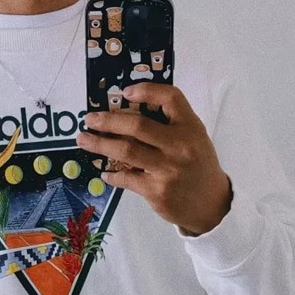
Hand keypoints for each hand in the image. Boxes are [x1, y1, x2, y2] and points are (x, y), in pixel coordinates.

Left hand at [77, 83, 232, 235]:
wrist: (211, 203)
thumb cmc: (197, 166)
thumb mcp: (194, 138)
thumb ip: (170, 124)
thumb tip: (128, 112)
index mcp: (190, 127)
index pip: (171, 98)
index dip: (147, 90)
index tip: (126, 91)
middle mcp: (179, 146)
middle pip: (138, 125)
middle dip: (108, 120)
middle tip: (89, 118)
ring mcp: (167, 170)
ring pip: (126, 151)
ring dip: (100, 144)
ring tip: (84, 139)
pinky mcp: (156, 191)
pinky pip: (126, 178)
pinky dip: (112, 175)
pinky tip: (104, 172)